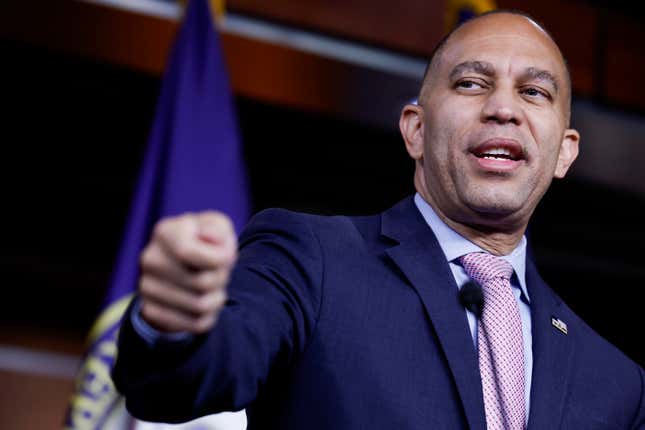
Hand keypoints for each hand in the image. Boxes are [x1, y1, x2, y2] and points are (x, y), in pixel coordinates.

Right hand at [138, 211, 236, 333]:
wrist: (182, 262)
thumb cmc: (207, 241)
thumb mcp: (218, 226)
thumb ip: (219, 230)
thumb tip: (212, 241)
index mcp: (165, 232)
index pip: (187, 252)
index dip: (218, 258)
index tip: (227, 256)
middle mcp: (150, 259)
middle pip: (201, 283)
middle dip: (222, 279)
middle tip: (220, 272)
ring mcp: (146, 287)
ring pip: (200, 306)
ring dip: (217, 298)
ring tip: (213, 286)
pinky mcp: (151, 311)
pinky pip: (195, 324)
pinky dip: (209, 315)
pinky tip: (205, 300)